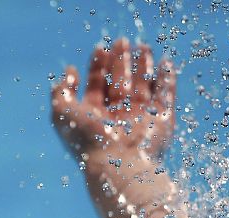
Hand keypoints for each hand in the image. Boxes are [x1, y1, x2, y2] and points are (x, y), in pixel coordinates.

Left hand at [51, 38, 175, 162]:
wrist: (119, 164)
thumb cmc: (88, 140)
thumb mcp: (62, 113)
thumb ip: (61, 91)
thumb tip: (69, 71)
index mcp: (95, 119)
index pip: (96, 87)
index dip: (97, 67)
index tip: (100, 48)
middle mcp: (118, 119)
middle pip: (120, 84)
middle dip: (120, 62)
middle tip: (122, 41)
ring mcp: (141, 120)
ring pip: (143, 87)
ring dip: (143, 66)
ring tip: (143, 46)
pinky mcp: (162, 121)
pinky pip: (166, 95)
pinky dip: (167, 79)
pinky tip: (165, 62)